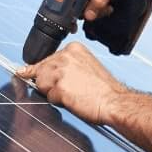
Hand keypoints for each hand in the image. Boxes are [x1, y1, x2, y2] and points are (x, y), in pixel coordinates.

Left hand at [13, 42, 127, 125]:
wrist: (114, 102)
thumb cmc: (103, 89)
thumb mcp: (85, 67)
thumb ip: (64, 66)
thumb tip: (36, 71)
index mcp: (73, 48)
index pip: (47, 60)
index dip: (49, 73)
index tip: (47, 76)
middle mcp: (65, 56)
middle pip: (41, 71)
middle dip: (50, 83)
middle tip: (70, 89)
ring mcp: (61, 71)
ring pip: (42, 84)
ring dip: (53, 93)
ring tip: (73, 94)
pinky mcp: (59, 87)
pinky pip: (49, 98)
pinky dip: (59, 102)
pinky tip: (74, 100)